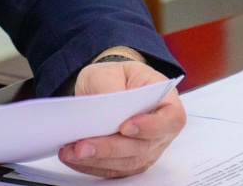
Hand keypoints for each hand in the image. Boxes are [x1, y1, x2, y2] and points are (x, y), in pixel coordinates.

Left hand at [58, 59, 184, 178]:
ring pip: (128, 162)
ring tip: (71, 152)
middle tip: (83, 147)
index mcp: (166, 101)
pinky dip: (93, 166)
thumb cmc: (115, 77)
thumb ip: (110, 88)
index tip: (125, 127)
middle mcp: (162, 129)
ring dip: (98, 160)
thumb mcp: (109, 72)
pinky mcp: (131, 160)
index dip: (151, 126)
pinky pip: (115, 170)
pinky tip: (74, 158)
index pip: (171, 119)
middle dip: (110, 148)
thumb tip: (109, 110)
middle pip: (144, 146)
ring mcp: (149, 148)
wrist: (105, 87)